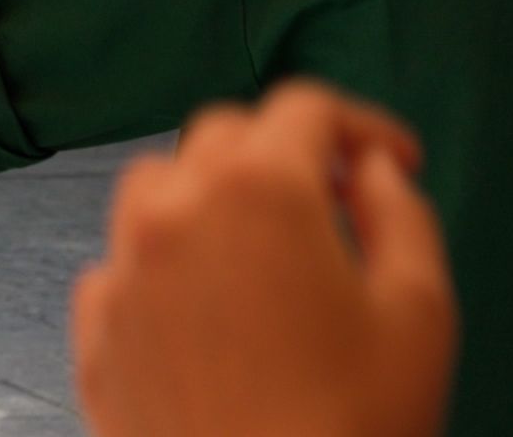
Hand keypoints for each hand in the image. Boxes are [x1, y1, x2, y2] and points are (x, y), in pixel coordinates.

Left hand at [71, 82, 456, 436]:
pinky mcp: (94, 327)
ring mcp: (121, 267)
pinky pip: (121, 263)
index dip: (358, 124)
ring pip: (156, 187)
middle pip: (221, 137)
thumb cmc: (351, 424)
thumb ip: (400, 214)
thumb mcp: (419, 310)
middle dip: (281, 154)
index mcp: (257, 189)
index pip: (302, 107)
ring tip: (262, 251)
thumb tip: (371, 170)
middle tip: (333, 203)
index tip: (389, 161)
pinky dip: (163, 265)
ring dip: (208, 196)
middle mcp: (172, 210)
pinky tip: (207, 311)